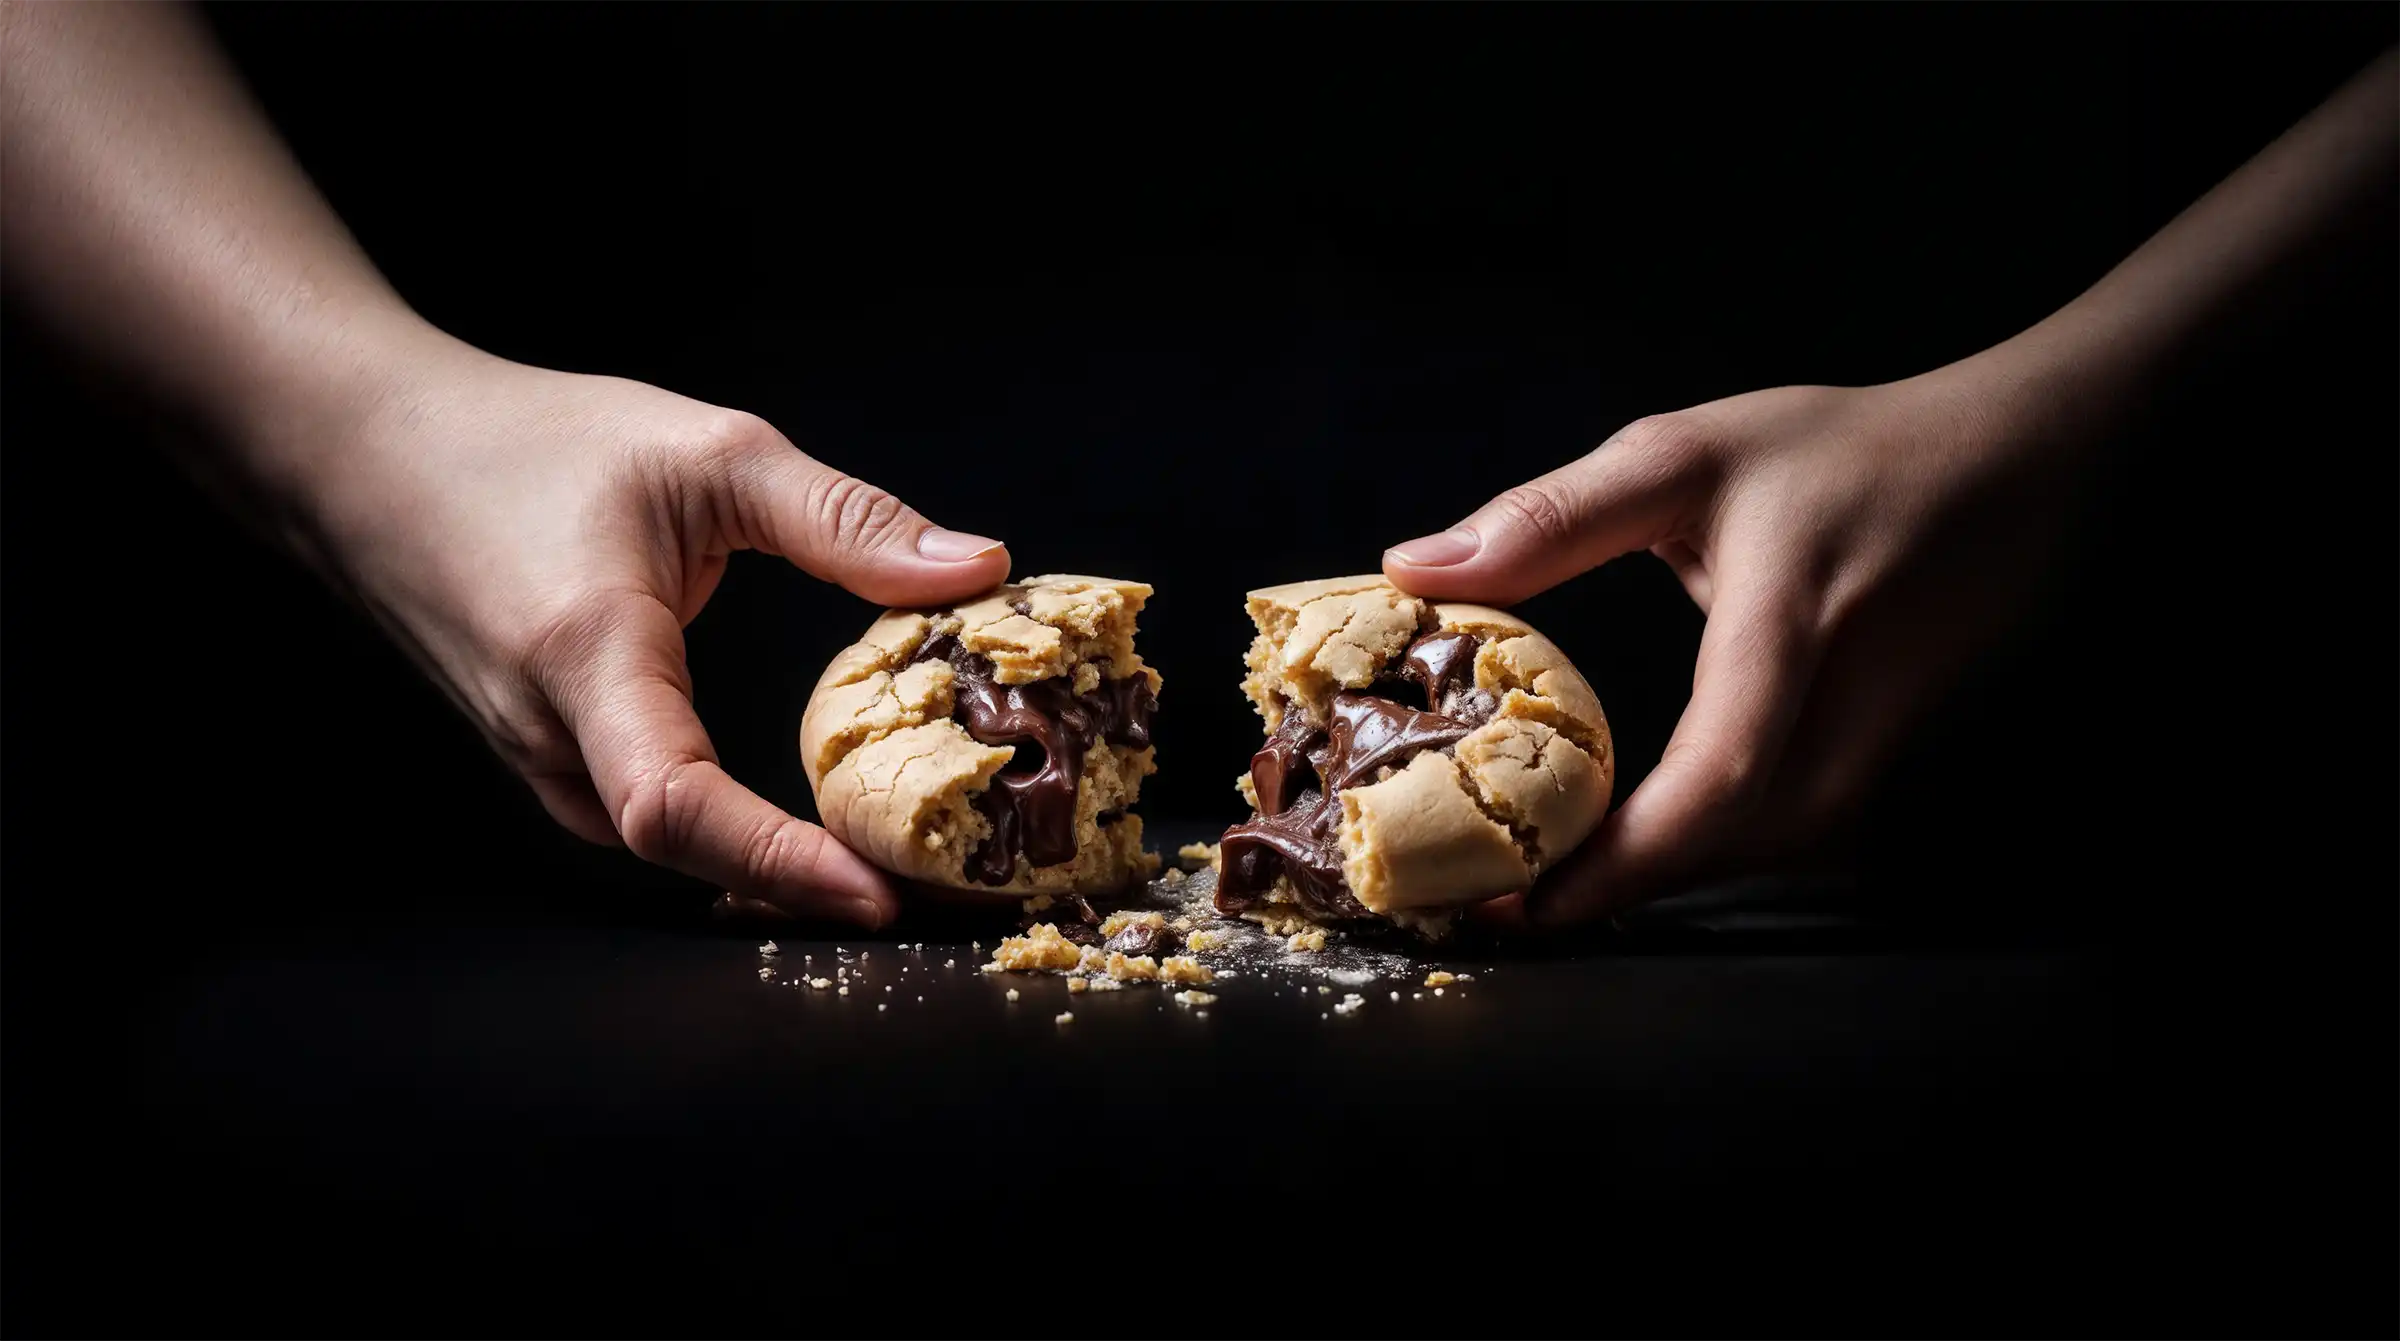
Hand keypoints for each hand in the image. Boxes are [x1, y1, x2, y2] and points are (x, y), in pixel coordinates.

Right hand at [268, 331, 1009, 926]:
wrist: (369, 454)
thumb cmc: (526, 442)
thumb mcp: (705, 452)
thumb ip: (844, 519)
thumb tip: (980, 567)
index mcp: (586, 655)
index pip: (678, 806)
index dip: (780, 864)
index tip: (880, 892)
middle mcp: (549, 734)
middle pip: (683, 850)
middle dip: (806, 887)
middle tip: (936, 893)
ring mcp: (535, 759)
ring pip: (664, 847)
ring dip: (773, 869)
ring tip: (894, 870)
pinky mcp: (543, 760)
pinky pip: (644, 822)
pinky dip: (729, 838)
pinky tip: (804, 832)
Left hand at [1384, 368, 2084, 922]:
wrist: (2017, 463)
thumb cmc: (1847, 453)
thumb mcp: (1689, 453)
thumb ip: (1552, 518)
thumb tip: (1412, 567)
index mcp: (1791, 626)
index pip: (1719, 774)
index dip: (1621, 857)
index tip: (1521, 895)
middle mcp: (1849, 711)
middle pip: (1733, 845)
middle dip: (1616, 888)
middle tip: (1494, 897)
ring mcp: (1883, 752)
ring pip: (1763, 856)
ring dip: (1658, 878)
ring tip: (1544, 879)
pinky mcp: (1887, 768)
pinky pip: (1786, 835)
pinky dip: (1703, 850)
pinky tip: (1632, 842)